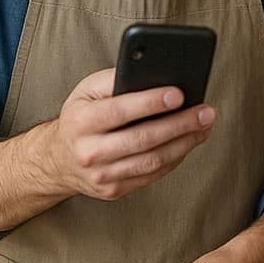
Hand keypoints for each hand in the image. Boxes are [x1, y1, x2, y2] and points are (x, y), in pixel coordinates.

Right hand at [41, 68, 214, 200]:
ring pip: (152, 160)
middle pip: (143, 139)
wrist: (57, 159)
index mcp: (81, 121)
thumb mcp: (88, 90)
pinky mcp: (114, 190)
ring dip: (186, 142)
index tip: (179, 94)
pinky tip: (190, 141)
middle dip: (180, 124)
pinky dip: (177, 157)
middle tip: (206, 112)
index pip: (119, 111)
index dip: (151, 103)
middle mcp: (88, 151)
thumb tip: (155, 73)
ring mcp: (101, 175)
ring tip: (205, 125)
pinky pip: (153, 174)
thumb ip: (117, 79)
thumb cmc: (82, 116)